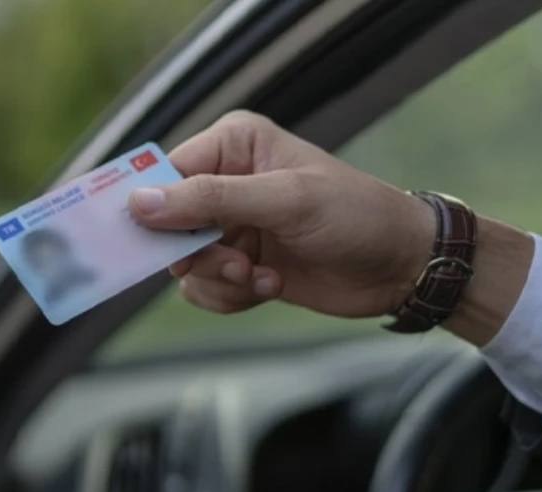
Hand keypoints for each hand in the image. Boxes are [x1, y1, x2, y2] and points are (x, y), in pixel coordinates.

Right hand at [127, 111, 434, 320]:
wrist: (401, 266)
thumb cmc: (356, 215)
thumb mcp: (284, 200)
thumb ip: (210, 200)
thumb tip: (139, 202)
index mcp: (232, 145)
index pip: (164, 174)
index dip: (152, 210)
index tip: (150, 242)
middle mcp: (225, 182)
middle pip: (166, 226)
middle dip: (198, 254)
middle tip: (235, 264)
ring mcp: (231, 226)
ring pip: (183, 264)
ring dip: (220, 280)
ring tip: (261, 276)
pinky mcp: (239, 264)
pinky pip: (203, 288)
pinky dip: (231, 296)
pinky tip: (271, 285)